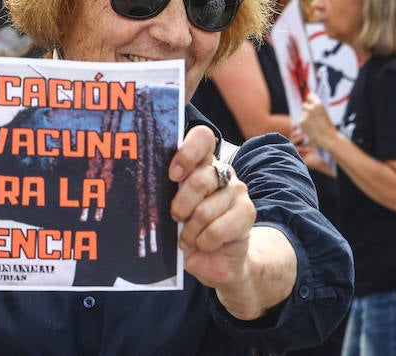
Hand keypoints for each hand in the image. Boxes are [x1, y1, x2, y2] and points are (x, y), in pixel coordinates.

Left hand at [168, 124, 254, 290]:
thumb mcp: (175, 210)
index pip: (202, 138)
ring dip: (190, 231)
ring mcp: (237, 191)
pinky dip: (204, 242)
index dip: (187, 153)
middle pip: (199, 180)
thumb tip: (148, 191)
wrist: (220, 258)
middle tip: (176, 218)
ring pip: (205, 210)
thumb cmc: (190, 228)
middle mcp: (222, 172)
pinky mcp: (247, 212)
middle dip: (181, 206)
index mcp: (202, 163)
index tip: (173, 176)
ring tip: (188, 238)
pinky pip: (217, 229)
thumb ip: (168, 196)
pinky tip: (204, 244)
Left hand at [298, 92, 337, 151]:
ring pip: (302, 113)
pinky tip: (311, 127)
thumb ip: (316, 107)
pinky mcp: (301, 122)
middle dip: (307, 109)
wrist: (328, 137)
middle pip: (304, 105)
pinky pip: (301, 119)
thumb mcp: (324, 112)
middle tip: (313, 116)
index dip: (310, 99)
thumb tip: (308, 102)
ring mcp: (305, 115)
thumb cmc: (328, 126)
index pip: (310, 96)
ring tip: (314, 123)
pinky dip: (304, 123)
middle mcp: (311, 108)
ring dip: (306, 116)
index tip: (310, 101)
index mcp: (318, 104)